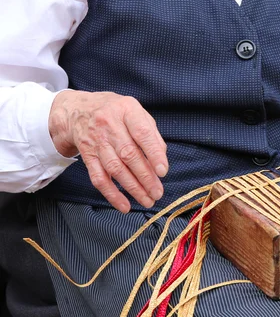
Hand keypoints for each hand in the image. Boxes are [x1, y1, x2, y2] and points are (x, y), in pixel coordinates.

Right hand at [49, 91, 168, 212]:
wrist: (78, 110)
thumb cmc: (116, 113)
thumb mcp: (136, 112)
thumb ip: (151, 133)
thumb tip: (161, 159)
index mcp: (126, 110)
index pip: (142, 133)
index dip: (153, 154)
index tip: (163, 172)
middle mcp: (109, 125)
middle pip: (128, 154)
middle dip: (145, 177)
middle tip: (157, 193)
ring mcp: (96, 141)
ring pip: (114, 168)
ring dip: (132, 188)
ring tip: (147, 200)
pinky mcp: (87, 155)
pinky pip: (98, 177)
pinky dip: (111, 194)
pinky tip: (124, 205)